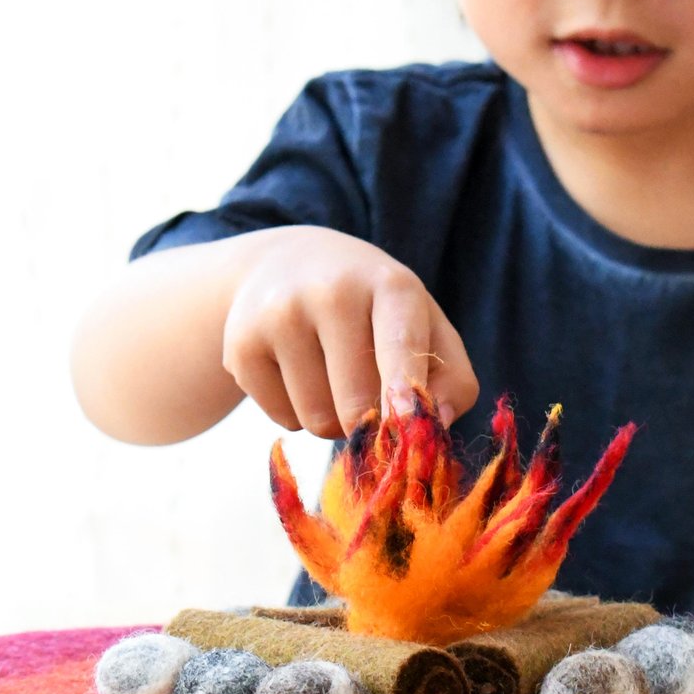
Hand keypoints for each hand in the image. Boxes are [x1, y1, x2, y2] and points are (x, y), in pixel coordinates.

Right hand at [222, 227, 478, 437]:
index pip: (399, 345)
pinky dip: (296, 414)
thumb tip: (432, 427)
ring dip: (332, 420)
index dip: (403, 389)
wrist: (286, 265)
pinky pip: (283, 421)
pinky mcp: (241, 346)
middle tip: (368, 391)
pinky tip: (297, 371)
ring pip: (317, 421)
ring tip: (330, 374)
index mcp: (390, 285)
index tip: (405, 419)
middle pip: (357, 405)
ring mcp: (279, 315)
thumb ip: (452, 379)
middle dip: (369, 422)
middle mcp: (331, 291)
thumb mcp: (426, 326)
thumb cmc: (378, 311)